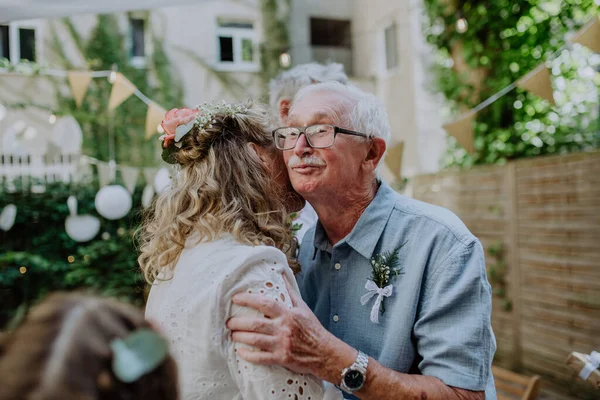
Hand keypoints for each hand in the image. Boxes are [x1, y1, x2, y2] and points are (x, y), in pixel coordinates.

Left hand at [226, 275, 355, 380]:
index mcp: (288, 314)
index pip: (265, 303)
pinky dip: (248, 355)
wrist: (324, 352)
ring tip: (232, 334)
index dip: (248, 299)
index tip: (235, 298)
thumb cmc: (312, 328)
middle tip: (229, 322)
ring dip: (239, 337)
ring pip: (255, 340)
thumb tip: (282, 272)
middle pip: (255, 324)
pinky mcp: (281, 358)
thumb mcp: (302, 307)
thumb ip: (289, 291)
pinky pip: (261, 358)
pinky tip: (240, 352)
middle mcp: (283, 328)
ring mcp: (282, 344)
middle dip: (238, 322)